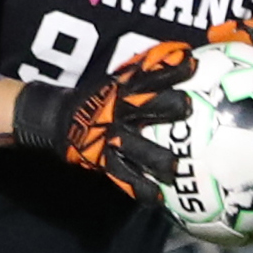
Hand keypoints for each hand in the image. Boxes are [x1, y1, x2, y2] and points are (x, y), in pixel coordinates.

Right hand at [13, 41, 195, 203]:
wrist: (60, 119)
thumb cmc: (101, 99)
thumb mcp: (120, 80)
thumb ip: (148, 72)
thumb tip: (185, 56)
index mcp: (125, 89)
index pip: (150, 74)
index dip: (170, 68)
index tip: (191, 64)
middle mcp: (120, 110)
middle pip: (147, 106)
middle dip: (168, 107)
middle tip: (187, 109)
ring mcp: (112, 137)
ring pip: (139, 148)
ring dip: (158, 157)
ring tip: (173, 168)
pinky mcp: (104, 160)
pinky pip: (125, 177)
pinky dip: (142, 189)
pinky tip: (157, 197)